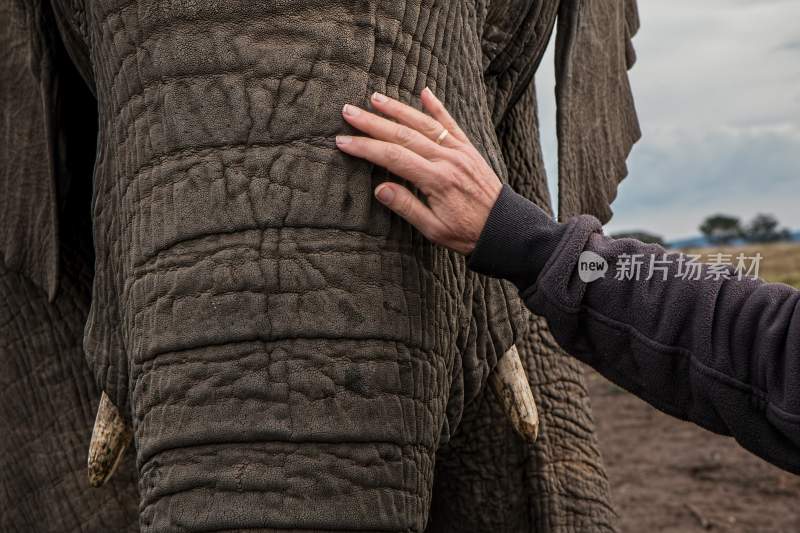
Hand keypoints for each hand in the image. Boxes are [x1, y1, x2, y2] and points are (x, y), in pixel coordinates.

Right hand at [335, 87, 501, 255]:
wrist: (504, 228)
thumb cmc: (467, 233)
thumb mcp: (433, 230)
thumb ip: (407, 207)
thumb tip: (379, 188)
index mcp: (436, 180)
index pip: (393, 157)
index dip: (366, 148)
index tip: (343, 141)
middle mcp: (448, 160)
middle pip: (403, 135)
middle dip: (373, 122)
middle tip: (348, 112)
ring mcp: (459, 151)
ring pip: (424, 124)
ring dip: (398, 109)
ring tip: (375, 98)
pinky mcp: (469, 150)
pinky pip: (451, 123)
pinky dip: (437, 107)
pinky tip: (424, 92)